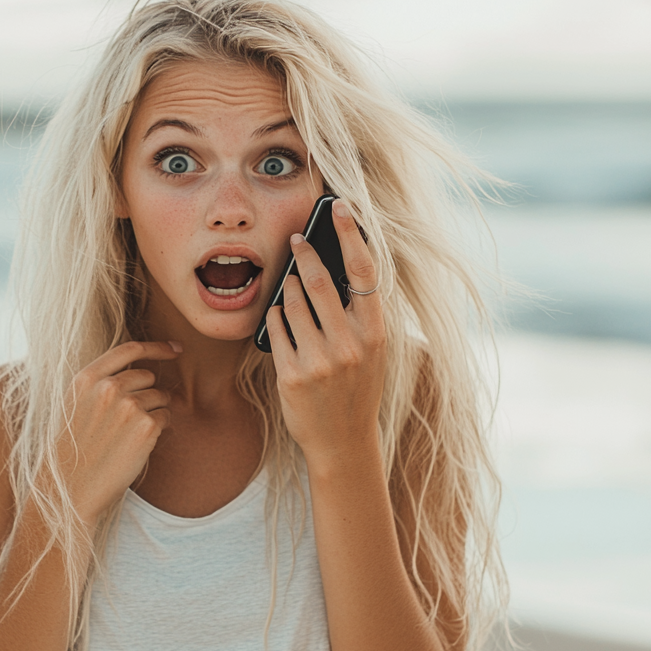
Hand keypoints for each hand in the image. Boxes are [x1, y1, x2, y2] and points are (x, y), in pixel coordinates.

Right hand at [58, 340, 179, 523]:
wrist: (70, 488)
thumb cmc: (74, 448)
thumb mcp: (76, 404)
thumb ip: (102, 381)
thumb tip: (143, 368)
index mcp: (86, 378)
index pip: (129, 349)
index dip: (157, 347)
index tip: (175, 348)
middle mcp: (108, 387)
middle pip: (147, 376)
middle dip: (148, 392)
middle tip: (131, 419)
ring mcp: (128, 405)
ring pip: (160, 396)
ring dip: (154, 412)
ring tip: (129, 435)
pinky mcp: (146, 426)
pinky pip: (166, 417)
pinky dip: (159, 428)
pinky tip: (138, 444)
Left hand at [265, 200, 385, 463]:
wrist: (343, 442)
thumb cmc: (356, 388)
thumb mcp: (371, 352)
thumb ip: (358, 315)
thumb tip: (334, 268)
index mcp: (376, 333)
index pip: (364, 272)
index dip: (351, 234)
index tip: (340, 208)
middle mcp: (350, 345)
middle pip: (320, 281)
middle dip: (305, 253)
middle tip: (296, 239)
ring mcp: (320, 361)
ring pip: (292, 303)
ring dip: (287, 286)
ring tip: (289, 280)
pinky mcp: (292, 375)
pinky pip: (276, 329)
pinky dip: (274, 316)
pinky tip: (279, 315)